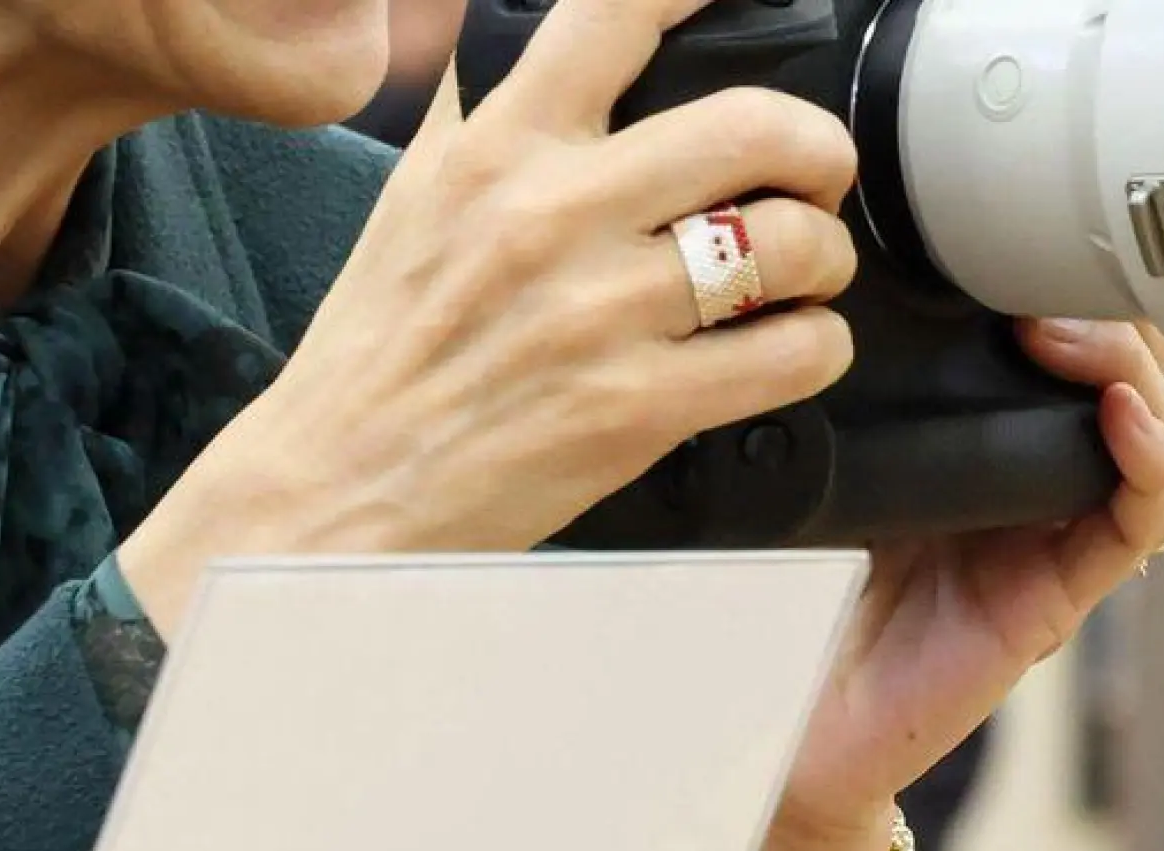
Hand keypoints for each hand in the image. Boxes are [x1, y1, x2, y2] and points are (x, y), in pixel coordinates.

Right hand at [119, 0, 860, 636]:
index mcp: (498, 148)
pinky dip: (817, 346)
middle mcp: (553, 215)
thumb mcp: (419, 197)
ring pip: (793, 244)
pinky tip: (790, 346)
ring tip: (806, 275)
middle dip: (817, 149)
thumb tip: (542, 43)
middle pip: (753, 126)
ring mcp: (600, 315)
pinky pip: (792, 354)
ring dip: (825, 258)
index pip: (616, 15)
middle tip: (814, 177)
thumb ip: (489, 112)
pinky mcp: (637, 408)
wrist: (339, 489)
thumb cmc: (383, 348)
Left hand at [751, 320, 1163, 850]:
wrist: (807, 716)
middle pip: (1115, 367)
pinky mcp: (1062, 590)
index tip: (1009, 248)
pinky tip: (1121, 415)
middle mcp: (1028, 477)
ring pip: (1145, 427)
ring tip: (1074, 338)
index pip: (1052, 339)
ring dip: (1128, 370)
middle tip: (1044, 288)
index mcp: (975, 438)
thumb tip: (830, 294)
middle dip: (1100, 312)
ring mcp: (1053, 530)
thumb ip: (848, 395)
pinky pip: (1137, 518)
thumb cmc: (812, 593)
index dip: (1055, 288)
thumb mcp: (829, 464)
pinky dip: (1148, 461)